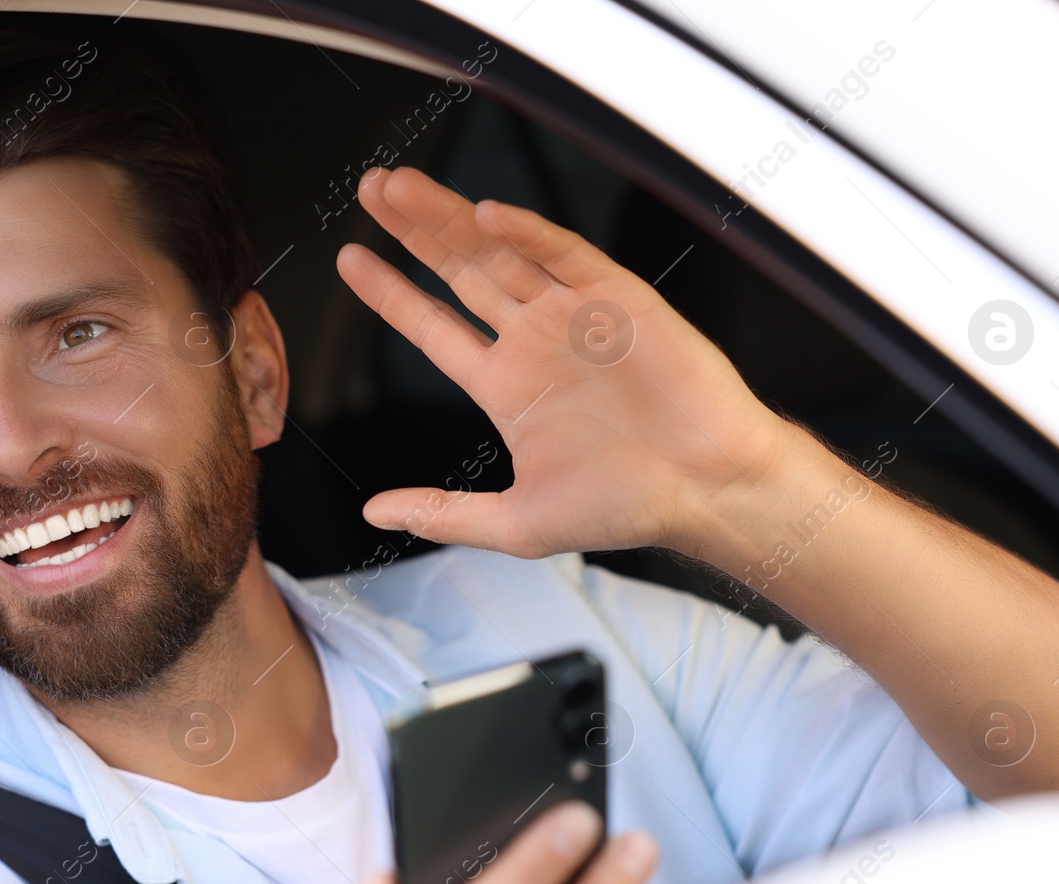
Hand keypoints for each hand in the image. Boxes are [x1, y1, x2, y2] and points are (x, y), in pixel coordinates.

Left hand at [336, 166, 793, 559]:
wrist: (706, 489)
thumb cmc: (626, 507)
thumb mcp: (515, 522)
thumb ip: (443, 513)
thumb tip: (373, 515)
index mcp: (507, 386)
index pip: (434, 328)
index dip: (391, 293)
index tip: (351, 259)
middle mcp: (534, 341)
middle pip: (459, 272)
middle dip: (412, 231)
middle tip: (369, 191)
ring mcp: (572, 316)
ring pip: (499, 252)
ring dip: (449, 218)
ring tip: (398, 186)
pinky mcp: (616, 298)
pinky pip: (563, 253)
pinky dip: (525, 231)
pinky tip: (482, 213)